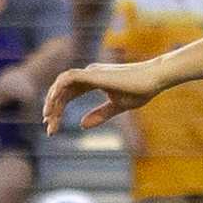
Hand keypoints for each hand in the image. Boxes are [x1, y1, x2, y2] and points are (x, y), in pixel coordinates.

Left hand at [44, 58, 175, 132]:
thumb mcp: (118, 106)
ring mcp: (90, 72)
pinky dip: (57, 91)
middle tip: (49, 130)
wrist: (154, 78)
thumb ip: (100, 114)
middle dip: (53, 109)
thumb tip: (81, 125)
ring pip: (61, 84)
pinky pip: (67, 79)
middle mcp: (89, 74)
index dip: (58, 109)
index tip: (53, 126)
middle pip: (62, 90)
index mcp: (93, 80)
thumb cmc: (140, 90)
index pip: (68, 94)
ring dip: (52, 101)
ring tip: (49, 120)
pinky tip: (54, 106)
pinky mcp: (93, 74)